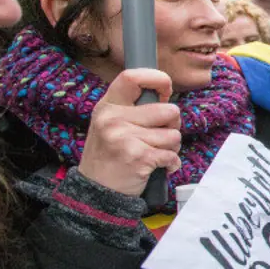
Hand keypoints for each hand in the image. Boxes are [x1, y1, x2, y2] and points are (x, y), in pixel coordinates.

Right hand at [77, 69, 181, 197]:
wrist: (95, 192)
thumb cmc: (110, 156)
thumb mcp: (109, 125)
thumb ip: (132, 109)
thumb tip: (164, 95)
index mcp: (107, 106)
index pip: (132, 77)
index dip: (157, 79)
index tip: (166, 90)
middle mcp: (113, 119)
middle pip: (168, 110)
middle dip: (173, 125)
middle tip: (161, 136)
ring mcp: (124, 138)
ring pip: (174, 135)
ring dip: (171, 147)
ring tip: (155, 154)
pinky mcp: (138, 157)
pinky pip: (172, 155)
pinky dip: (171, 163)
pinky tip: (158, 167)